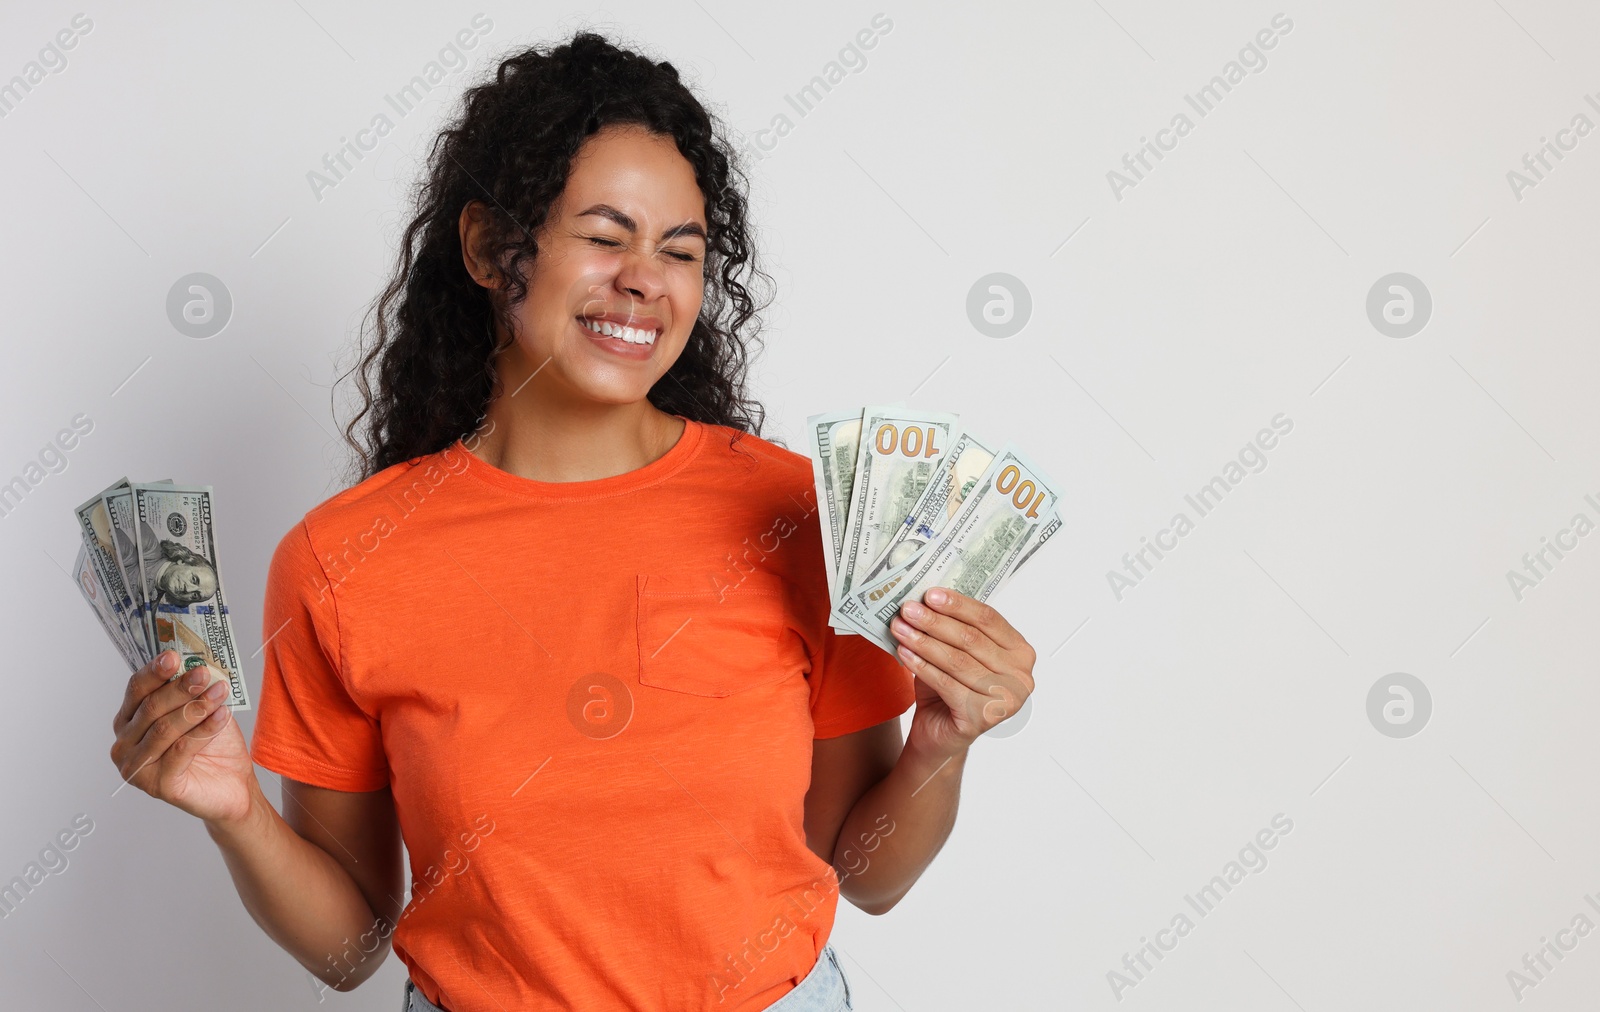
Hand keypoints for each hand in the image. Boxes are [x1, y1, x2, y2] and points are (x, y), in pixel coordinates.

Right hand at [109, 651, 255, 825]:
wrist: (233, 785)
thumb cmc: (212, 746)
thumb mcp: (201, 710)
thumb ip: (191, 690)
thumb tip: (196, 662)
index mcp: (128, 721)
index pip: (136, 690)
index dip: (154, 671)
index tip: (174, 656)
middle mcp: (124, 745)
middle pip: (150, 708)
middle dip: (180, 688)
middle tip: (204, 673)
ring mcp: (137, 768)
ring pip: (165, 729)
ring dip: (196, 707)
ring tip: (220, 692)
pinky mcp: (157, 786)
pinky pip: (182, 750)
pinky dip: (205, 730)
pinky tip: (223, 716)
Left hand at [889, 588, 1036, 758]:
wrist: (939, 731)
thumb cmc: (949, 687)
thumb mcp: (954, 650)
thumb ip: (950, 626)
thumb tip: (926, 598)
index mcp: (1020, 651)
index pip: (989, 619)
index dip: (958, 605)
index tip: (930, 594)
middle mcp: (1021, 675)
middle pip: (972, 639)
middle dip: (935, 622)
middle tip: (908, 609)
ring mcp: (1006, 699)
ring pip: (958, 660)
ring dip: (924, 641)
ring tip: (900, 628)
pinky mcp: (984, 718)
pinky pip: (947, 684)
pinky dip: (922, 666)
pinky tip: (904, 653)